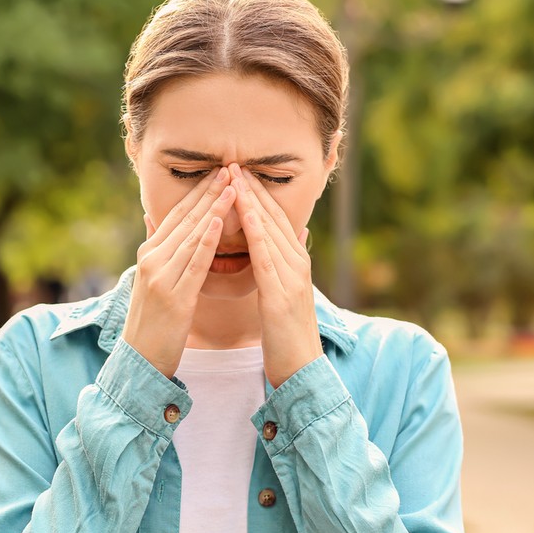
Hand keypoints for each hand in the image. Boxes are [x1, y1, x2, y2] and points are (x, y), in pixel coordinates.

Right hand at [122, 167, 235, 377]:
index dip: (198, 192)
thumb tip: (151, 218)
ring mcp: (161, 277)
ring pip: (192, 235)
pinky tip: (219, 222)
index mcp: (149, 254)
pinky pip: (194, 263)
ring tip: (233, 186)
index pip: (176, 215)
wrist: (139, 360)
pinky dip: (207, 240)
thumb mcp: (151, 281)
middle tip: (231, 168)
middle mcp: (152, 259)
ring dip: (214, 208)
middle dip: (210, 192)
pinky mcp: (174, 296)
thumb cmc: (152, 322)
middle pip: (185, 219)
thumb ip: (156, 249)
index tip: (219, 172)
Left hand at [228, 163, 322, 388]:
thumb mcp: (286, 292)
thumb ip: (288, 262)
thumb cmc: (287, 334)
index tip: (238, 171)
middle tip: (233, 161)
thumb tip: (295, 233)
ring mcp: (293, 278)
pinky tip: (246, 216)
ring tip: (235, 178)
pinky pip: (267, 258)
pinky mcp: (283, 295)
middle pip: (274, 217)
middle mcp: (297, 264)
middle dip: (253, 189)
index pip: (275, 219)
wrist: (300, 370)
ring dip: (253, 202)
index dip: (257, 193)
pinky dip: (257, 234)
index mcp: (295, 263)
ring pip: (271, 231)